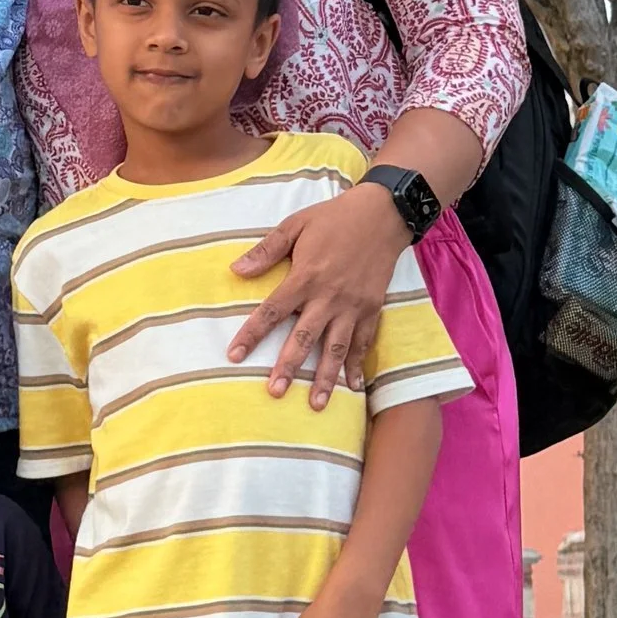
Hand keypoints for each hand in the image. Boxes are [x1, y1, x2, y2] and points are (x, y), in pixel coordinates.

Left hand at [225, 183, 406, 407]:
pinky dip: (358, 365)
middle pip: (304, 338)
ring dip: (325, 377)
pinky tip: (353, 387)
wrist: (383, 213)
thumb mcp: (295, 225)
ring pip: (336, 348)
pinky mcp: (373, 308)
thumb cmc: (334, 218)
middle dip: (288, 367)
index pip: (271, 311)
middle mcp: (328, 297)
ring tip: (315, 404)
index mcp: (305, 277)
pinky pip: (364, 342)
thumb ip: (266, 251)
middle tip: (274, 392)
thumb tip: (235, 271)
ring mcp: (353, 306)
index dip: (251, 335)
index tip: (234, 355)